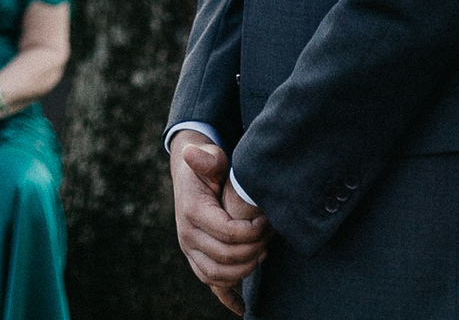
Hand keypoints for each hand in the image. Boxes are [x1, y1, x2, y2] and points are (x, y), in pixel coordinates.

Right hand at [170, 134, 269, 316]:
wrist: (189, 175)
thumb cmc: (206, 165)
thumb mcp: (209, 158)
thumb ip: (208, 158)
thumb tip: (191, 153)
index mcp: (193, 211)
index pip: (227, 233)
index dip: (252, 231)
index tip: (268, 222)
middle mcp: (187, 235)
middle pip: (225, 256)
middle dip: (253, 249)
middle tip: (271, 237)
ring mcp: (190, 250)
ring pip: (217, 274)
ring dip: (244, 269)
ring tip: (263, 253)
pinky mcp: (195, 258)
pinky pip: (209, 283)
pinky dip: (226, 296)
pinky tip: (242, 308)